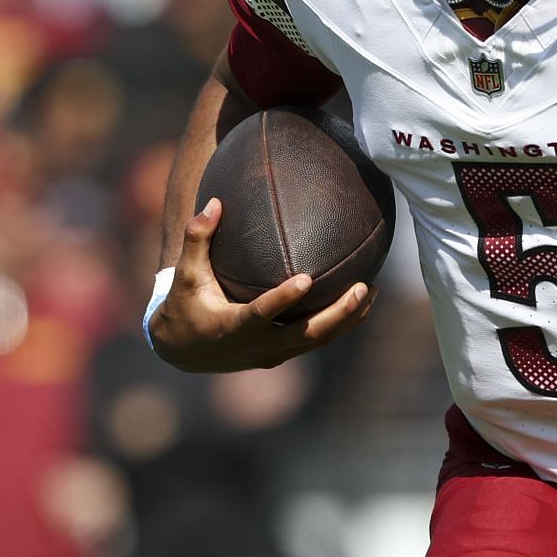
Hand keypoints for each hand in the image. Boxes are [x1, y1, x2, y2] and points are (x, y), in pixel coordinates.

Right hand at [150, 198, 374, 372]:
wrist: (184, 351)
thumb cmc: (185, 304)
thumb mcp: (185, 274)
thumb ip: (197, 238)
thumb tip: (215, 201)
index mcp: (231, 327)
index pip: (260, 313)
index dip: (282, 300)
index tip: (306, 279)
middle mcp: (256, 346)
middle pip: (305, 334)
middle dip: (337, 314)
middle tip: (363, 286)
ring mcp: (272, 354)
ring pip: (317, 340)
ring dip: (348, 319)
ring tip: (372, 291)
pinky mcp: (281, 355)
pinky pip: (316, 341)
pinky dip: (340, 325)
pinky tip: (361, 303)